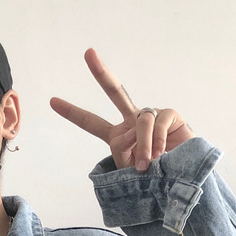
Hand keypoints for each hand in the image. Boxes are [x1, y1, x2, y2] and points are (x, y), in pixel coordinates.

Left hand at [50, 48, 194, 171]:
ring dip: (142, 146)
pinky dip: (156, 141)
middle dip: (101, 73)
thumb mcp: (131, 172)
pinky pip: (156, 122)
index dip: (73, 113)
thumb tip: (132, 133)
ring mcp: (152, 116)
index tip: (51, 102)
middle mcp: (133, 121)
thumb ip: (124, 153)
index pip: (92, 123)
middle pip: (116, 91)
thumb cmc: (155, 180)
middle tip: (88, 52)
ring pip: (139, 122)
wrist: (183, 183)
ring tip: (147, 165)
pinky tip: (162, 154)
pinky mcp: (170, 115)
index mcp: (118, 136)